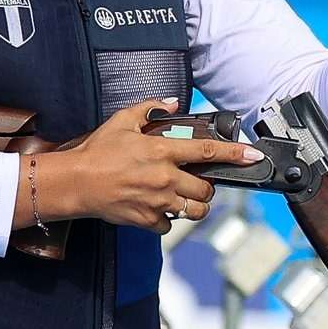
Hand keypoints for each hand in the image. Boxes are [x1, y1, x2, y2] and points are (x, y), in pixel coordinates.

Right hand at [39, 98, 255, 233]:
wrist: (75, 183)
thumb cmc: (97, 153)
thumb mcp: (122, 121)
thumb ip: (150, 109)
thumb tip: (171, 103)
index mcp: (162, 151)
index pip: (207, 153)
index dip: (234, 155)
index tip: (252, 156)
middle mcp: (165, 178)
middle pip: (205, 189)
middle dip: (207, 187)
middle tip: (198, 182)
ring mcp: (157, 202)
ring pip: (194, 210)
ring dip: (195, 205)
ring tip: (185, 198)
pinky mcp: (147, 220)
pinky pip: (169, 225)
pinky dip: (168, 219)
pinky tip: (159, 209)